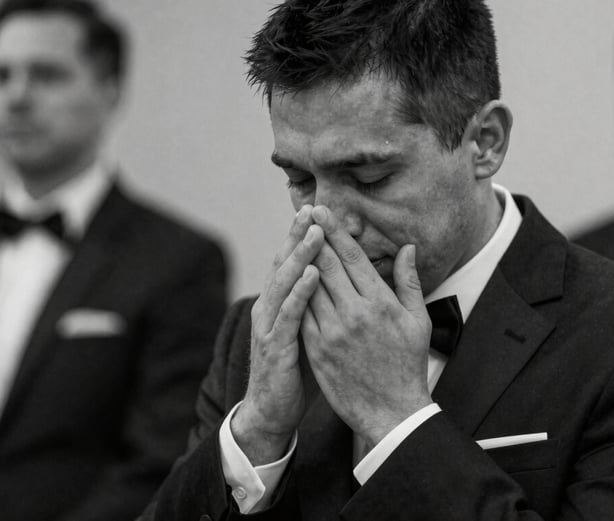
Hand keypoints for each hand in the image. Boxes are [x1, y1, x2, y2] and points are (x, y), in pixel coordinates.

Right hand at [231, 205, 323, 463]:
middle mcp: (270, 307)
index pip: (293, 260)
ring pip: (284, 282)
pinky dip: (299, 292)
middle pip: (285, 263)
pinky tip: (313, 275)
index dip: (303, 236)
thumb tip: (338, 275)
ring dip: (299, 256)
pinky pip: (288, 315)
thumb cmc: (296, 368)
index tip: (320, 210)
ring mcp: (270, 325)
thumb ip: (320, 300)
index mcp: (281, 301)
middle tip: (313, 209)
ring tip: (316, 233)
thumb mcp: (309, 328)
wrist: (273, 410)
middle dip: (298, 236)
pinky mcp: (275, 346)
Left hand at [301, 205, 432, 450]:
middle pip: (326, 266)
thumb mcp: (417, 320)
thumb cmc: (408, 363)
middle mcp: (354, 313)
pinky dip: (295, 293)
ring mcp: (332, 332)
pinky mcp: (318, 349)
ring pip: (310, 287)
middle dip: (313, 237)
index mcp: (379, 303)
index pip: (353, 258)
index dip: (335, 232)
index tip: (322, 211)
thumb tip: (406, 248)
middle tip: (302, 215)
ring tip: (292, 239)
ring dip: (300, 261)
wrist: (391, 410)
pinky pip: (302, 314)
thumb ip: (408, 281)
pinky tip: (288, 277)